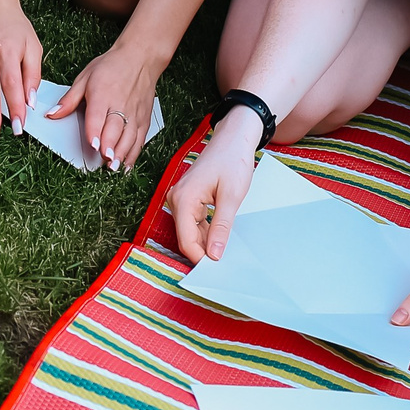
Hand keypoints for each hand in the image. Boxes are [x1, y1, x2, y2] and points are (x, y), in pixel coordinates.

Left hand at [57, 41, 165, 173]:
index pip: (98, 116)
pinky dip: (134, 153)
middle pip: (116, 129)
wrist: (140, 57)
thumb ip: (69, 99)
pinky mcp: (144, 118)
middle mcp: (120, 104)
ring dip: (123, 153)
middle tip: (104, 160)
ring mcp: (134, 113)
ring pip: (130, 137)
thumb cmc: (111, 66)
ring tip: (114, 167)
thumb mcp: (85, 77)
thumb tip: (52, 114)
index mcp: (103, 94)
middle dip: (110, 146)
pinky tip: (127, 165)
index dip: (95, 131)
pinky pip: (140, 139)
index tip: (92, 145)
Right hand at [169, 112, 261, 262]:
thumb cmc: (233, 161)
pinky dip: (206, 232)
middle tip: (224, 264)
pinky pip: (193, 223)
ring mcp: (180, 198)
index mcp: (183, 199)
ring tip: (225, 250)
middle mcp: (176, 199)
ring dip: (205, 243)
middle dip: (203, 252)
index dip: (200, 258)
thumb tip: (214, 254)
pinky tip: (220, 236)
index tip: (217, 271)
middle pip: (186, 238)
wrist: (233, 138)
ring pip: (190, 232)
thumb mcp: (231, 197)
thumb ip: (221, 227)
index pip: (187, 241)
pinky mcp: (188, 198)